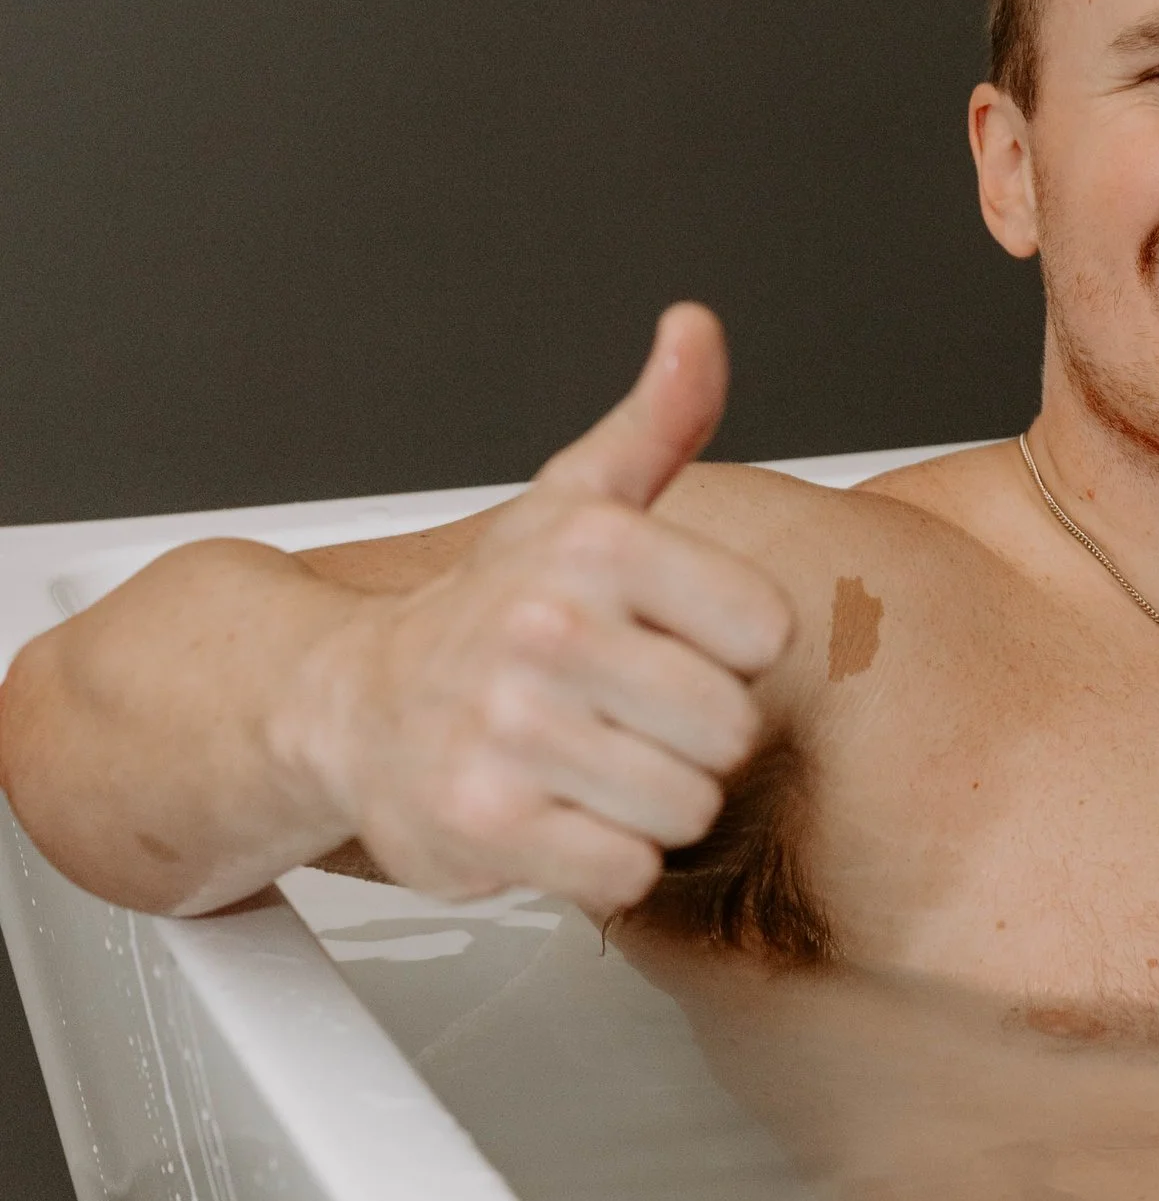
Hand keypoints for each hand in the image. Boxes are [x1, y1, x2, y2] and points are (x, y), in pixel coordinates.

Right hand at [276, 305, 794, 915]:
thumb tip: (695, 329)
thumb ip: (658, 420)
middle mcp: (546, 627)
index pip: (766, 631)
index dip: (725, 651)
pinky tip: (556, 817)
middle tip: (619, 715)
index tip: (665, 640)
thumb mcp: (577, 499)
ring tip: (586, 766)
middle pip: (730, 729)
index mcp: (594, 544)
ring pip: (685, 805)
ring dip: (645, 804)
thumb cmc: (488, 609)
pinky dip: (601, 862)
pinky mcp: (485, 826)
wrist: (350, 705)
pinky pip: (624, 871)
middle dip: (688, 739)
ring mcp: (510, 729)